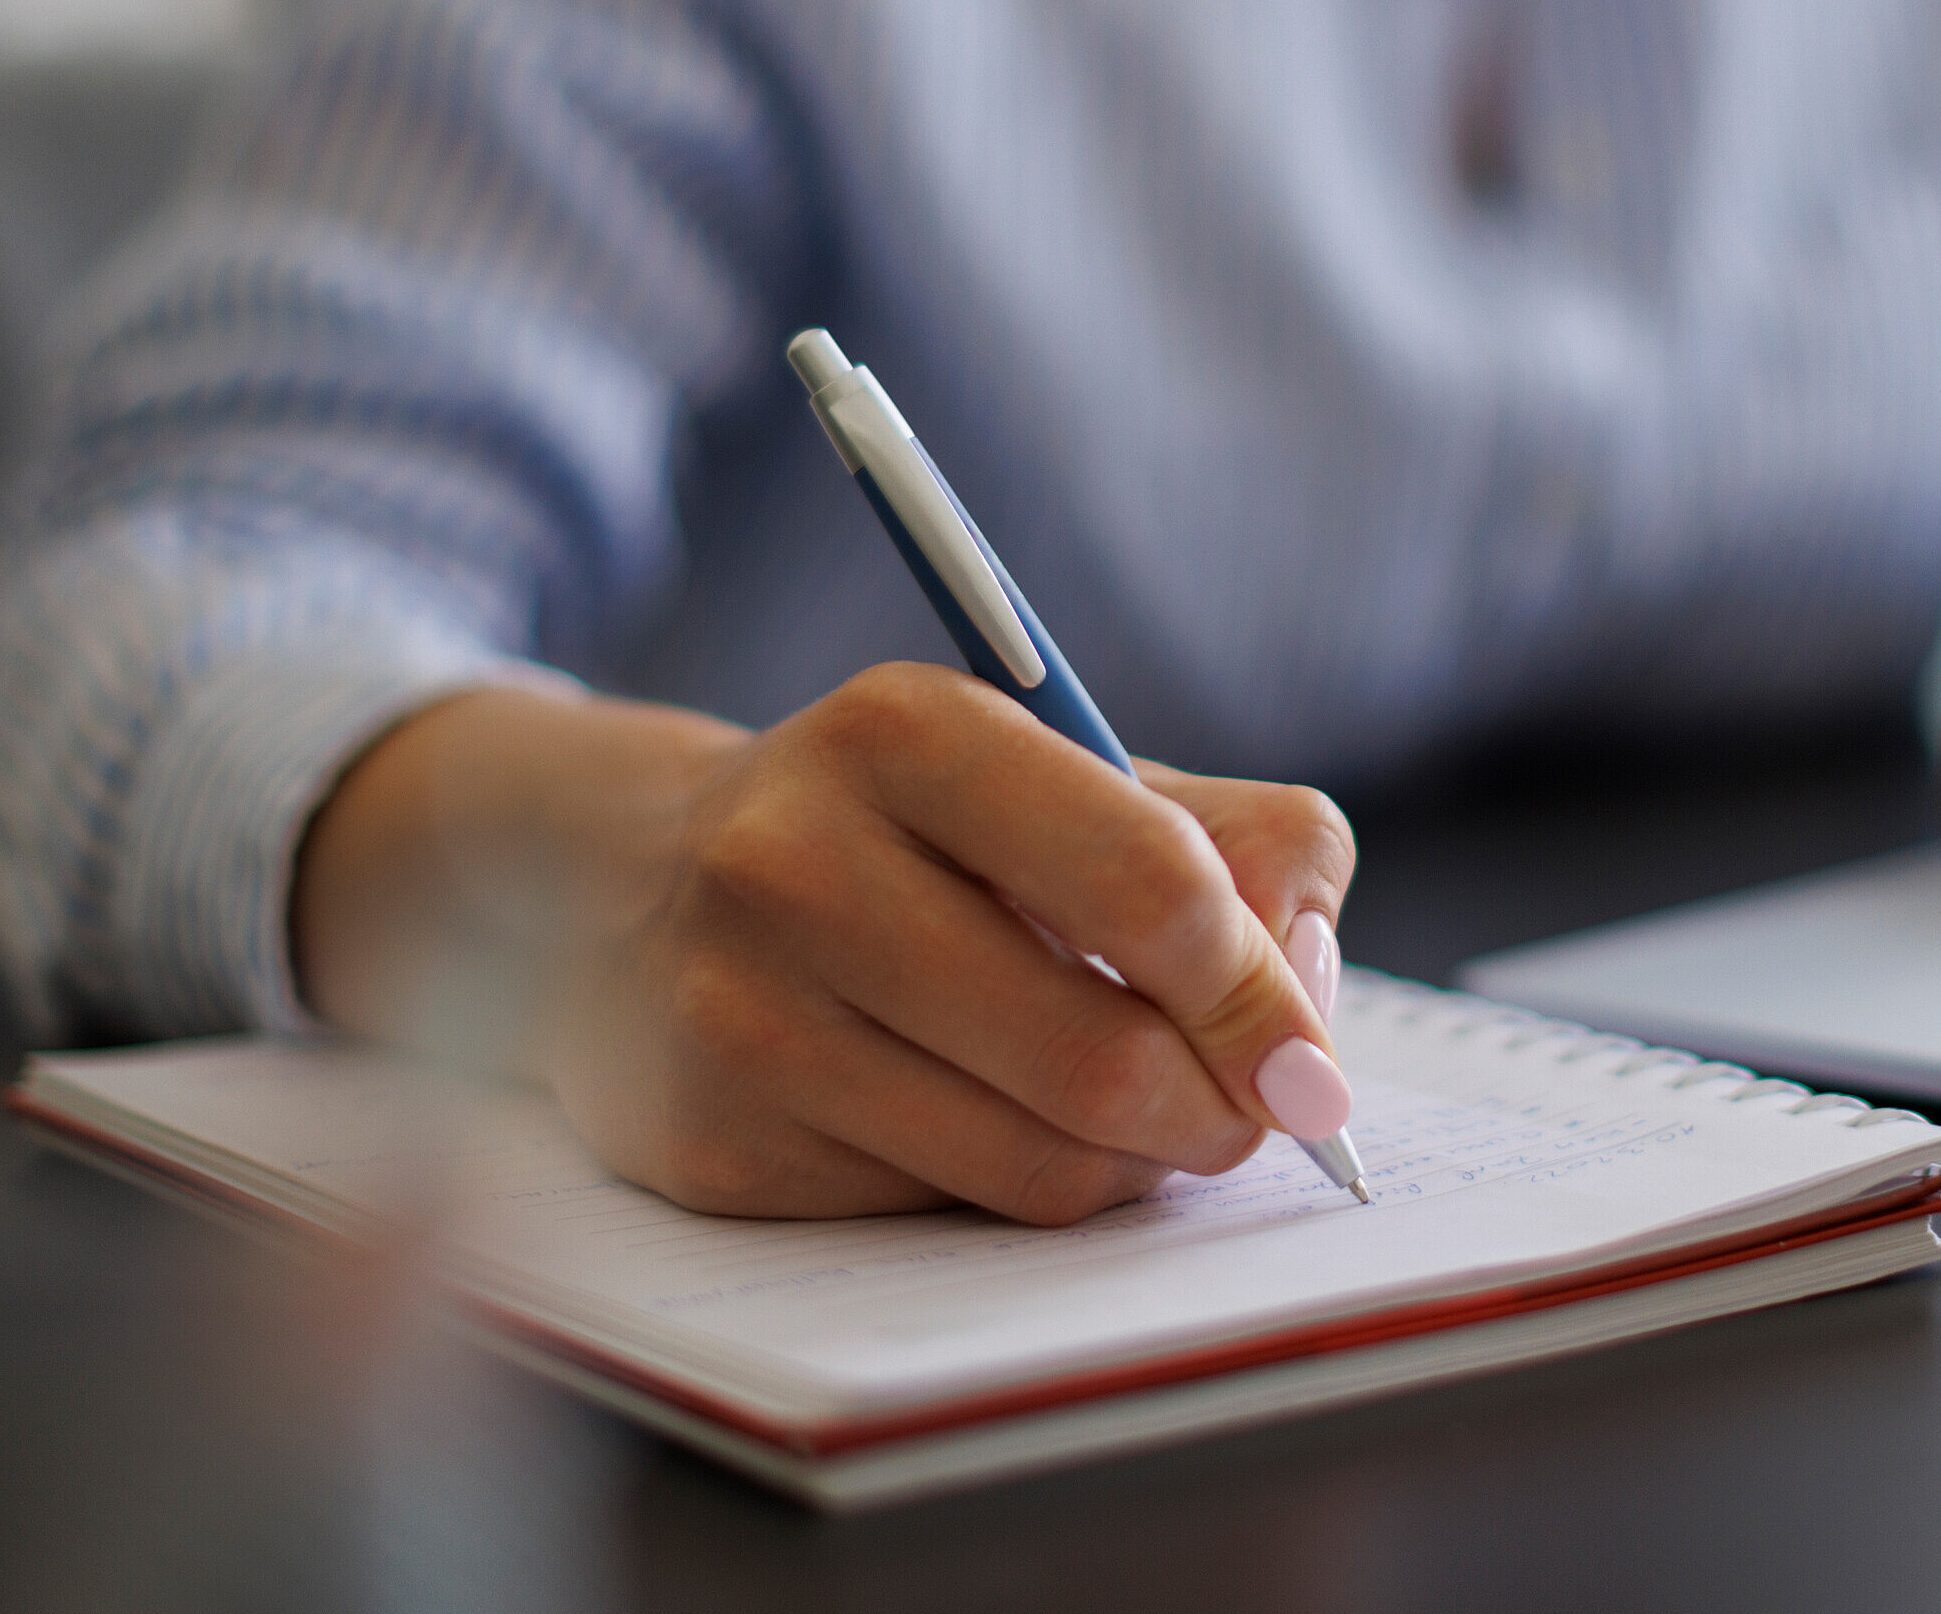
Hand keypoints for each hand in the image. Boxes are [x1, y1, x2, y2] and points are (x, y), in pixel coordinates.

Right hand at [292, 665, 1356, 1224]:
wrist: (627, 896)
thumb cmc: (909, 834)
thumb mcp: (1066, 773)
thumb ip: (1239, 844)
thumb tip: (1313, 993)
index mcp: (908, 729)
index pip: (1150, 882)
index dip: (1264, 995)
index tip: (1312, 1062)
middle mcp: (796, 856)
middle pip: (1103, 1052)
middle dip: (1217, 1108)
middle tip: (1247, 1113)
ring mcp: (740, 1009)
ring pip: (1040, 1160)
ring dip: (1130, 1159)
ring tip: (1120, 1103)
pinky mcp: (713, 1145)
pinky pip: (950, 1212)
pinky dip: (1013, 1182)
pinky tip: (977, 1112)